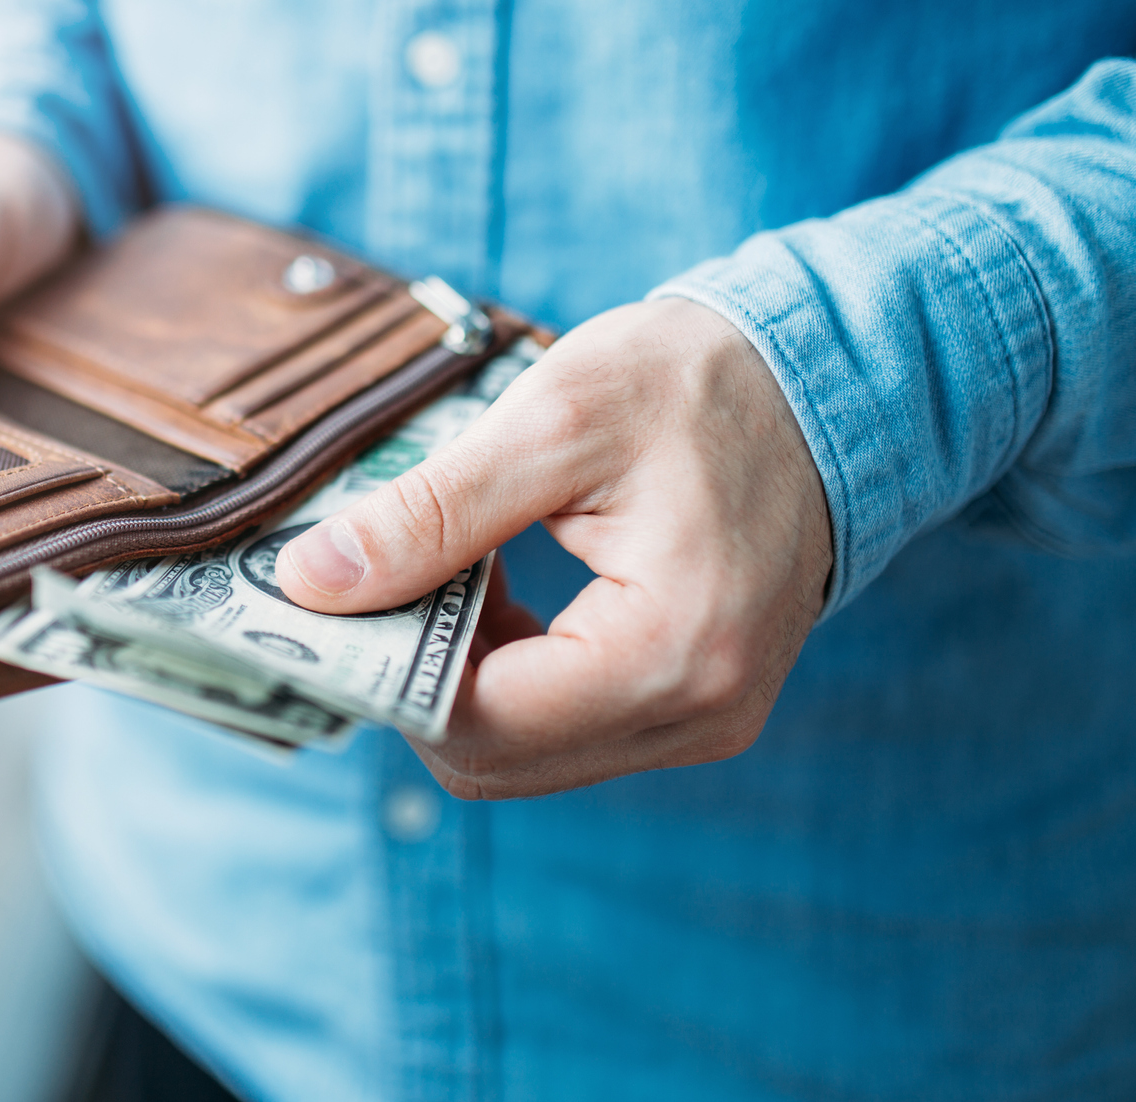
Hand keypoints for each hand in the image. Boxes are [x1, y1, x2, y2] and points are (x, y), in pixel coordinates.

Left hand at [274, 298, 832, 798]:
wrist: (826, 377)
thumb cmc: (700, 382)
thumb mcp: (552, 420)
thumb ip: (428, 513)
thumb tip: (309, 583)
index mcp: (674, 651)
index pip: (476, 722)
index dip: (381, 667)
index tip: (322, 597)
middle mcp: (699, 714)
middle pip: (490, 757)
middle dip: (412, 675)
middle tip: (376, 576)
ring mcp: (703, 720)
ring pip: (519, 752)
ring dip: (458, 673)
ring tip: (453, 565)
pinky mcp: (693, 705)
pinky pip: (563, 726)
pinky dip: (505, 670)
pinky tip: (496, 583)